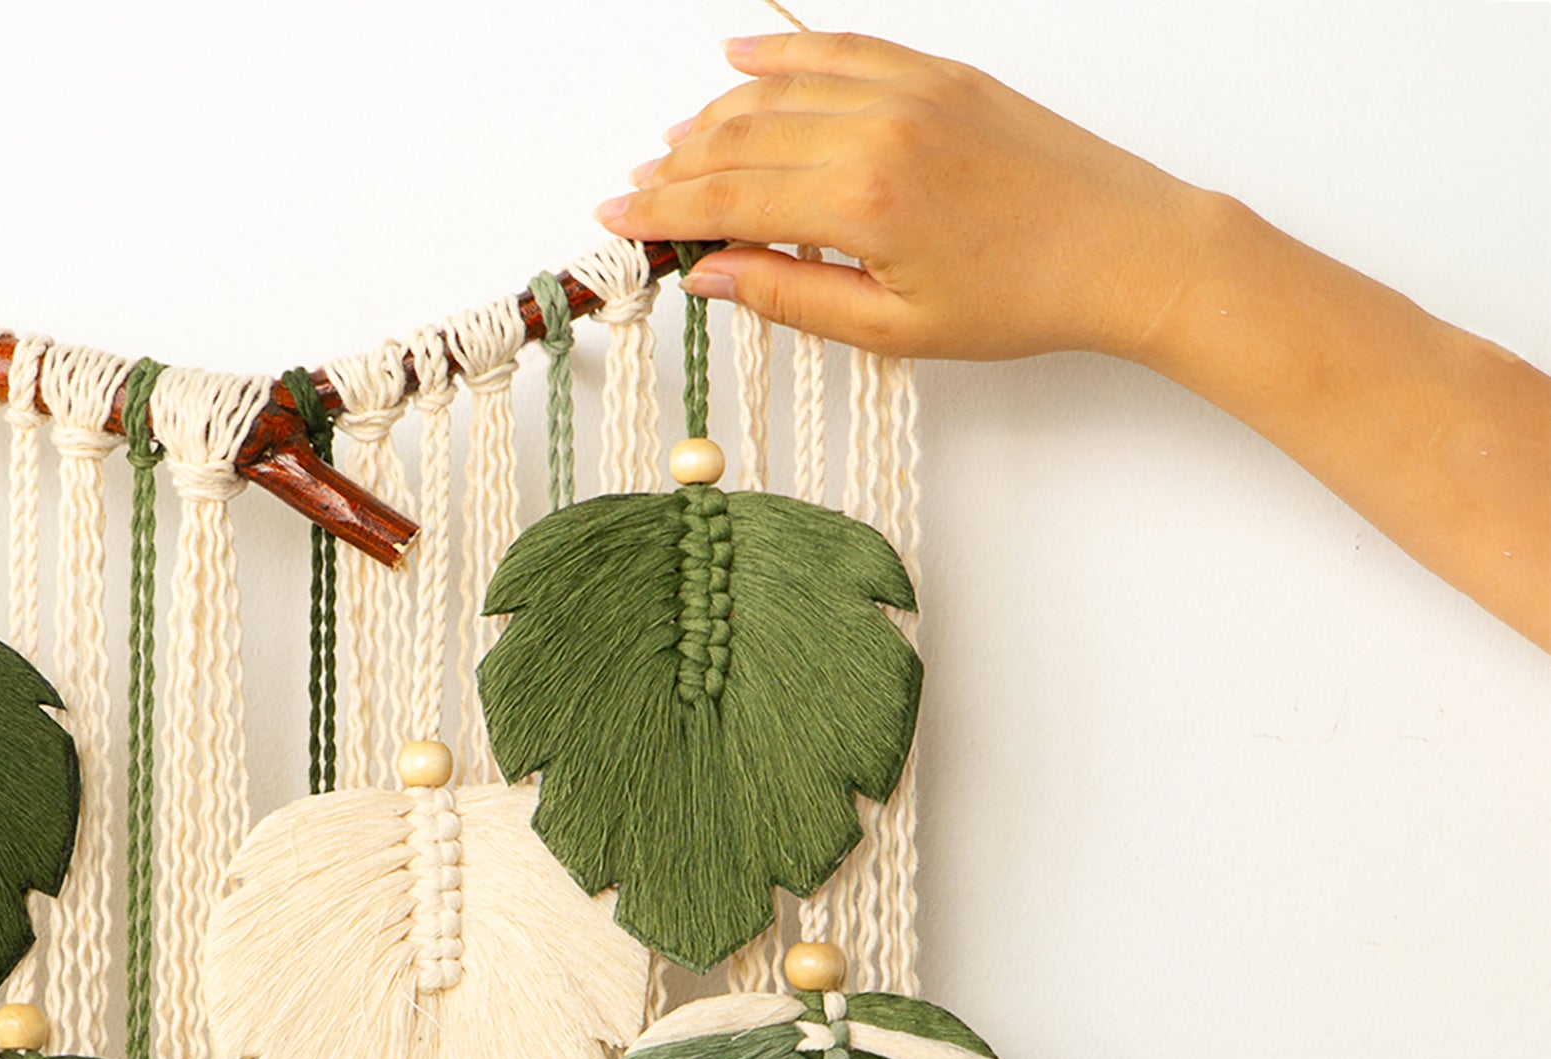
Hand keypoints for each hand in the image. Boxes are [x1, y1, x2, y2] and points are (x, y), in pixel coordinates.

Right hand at [597, 32, 1221, 366]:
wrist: (1124, 249)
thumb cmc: (1018, 300)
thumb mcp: (893, 329)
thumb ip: (791, 296)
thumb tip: (709, 274)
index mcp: (860, 202)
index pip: (728, 198)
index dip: (662, 210)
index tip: (615, 220)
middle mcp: (877, 130)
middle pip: (743, 138)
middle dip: (677, 165)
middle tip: (635, 191)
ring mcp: (910, 91)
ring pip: (782, 89)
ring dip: (717, 114)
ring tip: (675, 142)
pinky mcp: (941, 74)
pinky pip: (843, 49)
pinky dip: (786, 50)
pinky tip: (743, 55)